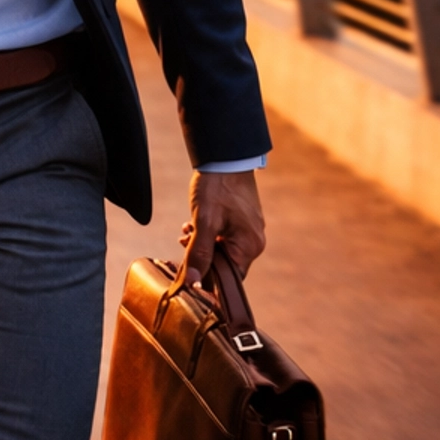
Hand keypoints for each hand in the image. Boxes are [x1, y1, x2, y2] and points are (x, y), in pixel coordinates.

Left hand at [181, 168, 264, 292]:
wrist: (225, 157)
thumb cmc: (217, 187)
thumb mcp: (203, 222)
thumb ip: (198, 253)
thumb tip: (193, 282)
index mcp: (249, 246)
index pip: (228, 278)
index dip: (207, 278)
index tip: (188, 272)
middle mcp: (254, 242)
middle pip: (224, 264)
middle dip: (202, 256)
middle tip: (185, 242)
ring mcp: (249, 231)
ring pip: (221, 250)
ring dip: (202, 244)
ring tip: (188, 230)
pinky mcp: (242, 221)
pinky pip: (224, 237)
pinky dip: (207, 234)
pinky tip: (194, 224)